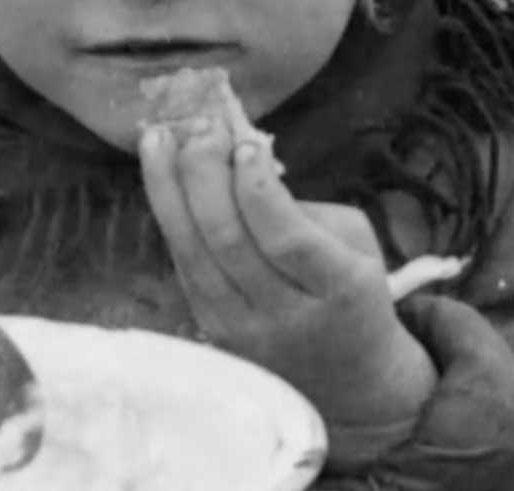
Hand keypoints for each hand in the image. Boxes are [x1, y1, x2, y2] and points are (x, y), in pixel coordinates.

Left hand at [138, 118, 435, 459]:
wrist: (350, 384)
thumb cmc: (355, 296)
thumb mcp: (356, 248)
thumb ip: (304, 210)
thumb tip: (239, 163)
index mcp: (339, 289)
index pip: (287, 239)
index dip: (259, 188)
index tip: (246, 141)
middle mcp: (285, 316)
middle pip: (228, 241)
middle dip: (205, 175)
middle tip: (200, 128)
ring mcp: (242, 330)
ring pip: (192, 254)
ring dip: (168, 189)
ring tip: (157, 137)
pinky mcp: (210, 332)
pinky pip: (183, 266)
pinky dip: (169, 216)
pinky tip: (161, 177)